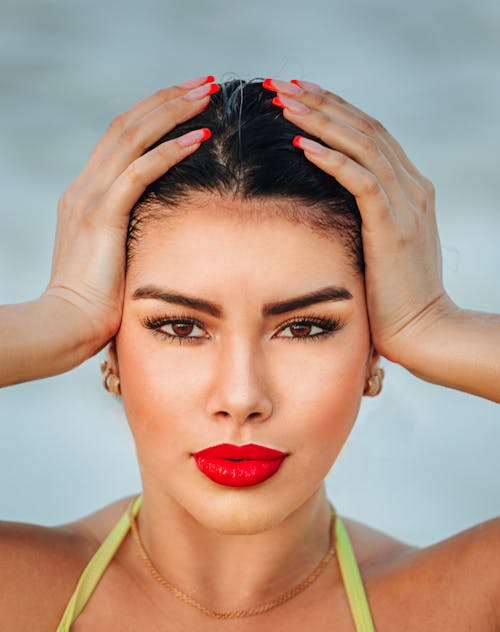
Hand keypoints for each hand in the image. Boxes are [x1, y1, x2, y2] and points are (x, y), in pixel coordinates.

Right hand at [43, 76, 216, 357]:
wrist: (67, 326)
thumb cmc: (96, 305)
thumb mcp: (114, 260)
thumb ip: (130, 237)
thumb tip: (165, 234)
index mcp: (86, 196)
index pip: (122, 140)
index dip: (155, 115)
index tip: (190, 103)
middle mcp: (84, 188)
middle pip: (127, 125)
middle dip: (168, 100)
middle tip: (206, 83)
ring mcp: (89, 198)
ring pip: (133, 137)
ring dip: (173, 112)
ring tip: (208, 94)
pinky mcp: (101, 216)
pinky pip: (139, 172)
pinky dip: (168, 150)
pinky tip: (198, 137)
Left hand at [264, 78, 455, 367]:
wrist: (424, 330)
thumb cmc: (393, 299)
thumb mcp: (379, 250)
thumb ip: (364, 221)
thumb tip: (326, 211)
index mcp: (408, 190)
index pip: (369, 135)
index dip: (332, 111)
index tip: (296, 96)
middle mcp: (411, 188)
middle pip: (364, 128)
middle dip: (321, 103)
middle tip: (282, 86)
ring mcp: (407, 204)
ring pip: (362, 145)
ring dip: (321, 120)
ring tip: (284, 102)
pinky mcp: (395, 226)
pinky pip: (362, 180)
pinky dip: (332, 159)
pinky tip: (303, 145)